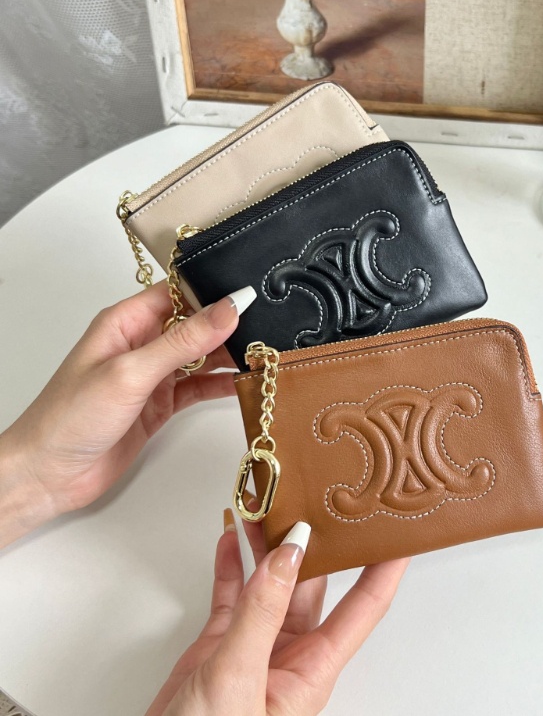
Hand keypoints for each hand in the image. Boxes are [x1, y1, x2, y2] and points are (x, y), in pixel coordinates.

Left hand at [0, 283, 254, 546]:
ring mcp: (153, 375)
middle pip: (195, 324)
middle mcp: (142, 343)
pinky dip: (223, 384)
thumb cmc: (71, 416)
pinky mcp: (162, 404)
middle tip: (269, 326)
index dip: (212, 290)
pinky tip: (246, 381)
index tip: (250, 293)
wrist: (49, 475)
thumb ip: (183, 341)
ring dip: (230, 355)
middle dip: (229, 325)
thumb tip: (228, 309)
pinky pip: (200, 386)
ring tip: (265, 353)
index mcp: (126, 322)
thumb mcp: (132, 371)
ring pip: (202, 356)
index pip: (178, 293)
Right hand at [147, 512, 409, 715]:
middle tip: (313, 495)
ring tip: (264, 504)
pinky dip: (231, 563)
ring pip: (270, 582)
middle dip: (313, 539)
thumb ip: (262, 612)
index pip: (364, 606)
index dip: (384, 567)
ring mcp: (255, 647)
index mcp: (312, 668)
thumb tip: (291, 554)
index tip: (397, 529)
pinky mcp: (221, 646)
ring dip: (266, 545)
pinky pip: (232, 593)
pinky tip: (231, 537)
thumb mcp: (238, 678)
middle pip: (313, 583)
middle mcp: (290, 653)